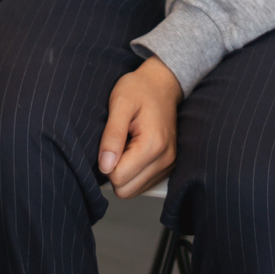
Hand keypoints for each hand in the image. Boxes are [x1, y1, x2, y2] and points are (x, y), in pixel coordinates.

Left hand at [100, 55, 180, 197]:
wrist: (162, 83)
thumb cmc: (139, 89)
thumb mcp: (120, 103)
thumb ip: (112, 135)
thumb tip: (105, 166)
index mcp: (153, 145)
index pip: (119, 178)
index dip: (106, 162)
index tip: (111, 141)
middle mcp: (166, 159)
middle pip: (126, 190)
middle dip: (114, 171)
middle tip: (117, 144)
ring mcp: (169, 164)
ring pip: (134, 190)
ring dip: (124, 173)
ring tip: (126, 145)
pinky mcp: (168, 166)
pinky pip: (143, 184)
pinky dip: (134, 172)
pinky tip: (134, 151)